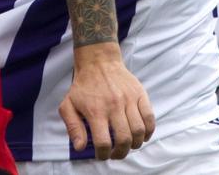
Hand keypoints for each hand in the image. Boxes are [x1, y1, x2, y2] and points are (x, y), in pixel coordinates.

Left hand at [58, 43, 154, 159]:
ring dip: (135, 144)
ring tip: (128, 145)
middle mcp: (114, 106)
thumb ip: (73, 127)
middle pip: (124, 139)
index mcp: (95, 110)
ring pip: (139, 131)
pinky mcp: (140, 94)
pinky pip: (150, 118)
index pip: (103, 142)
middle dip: (121, 153)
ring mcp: (129, 100)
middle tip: (117, 154)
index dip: (104, 154)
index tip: (103, 155)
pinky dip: (148, 131)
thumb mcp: (68, 105)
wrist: (98, 62)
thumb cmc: (82, 86)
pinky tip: (141, 136)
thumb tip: (80, 148)